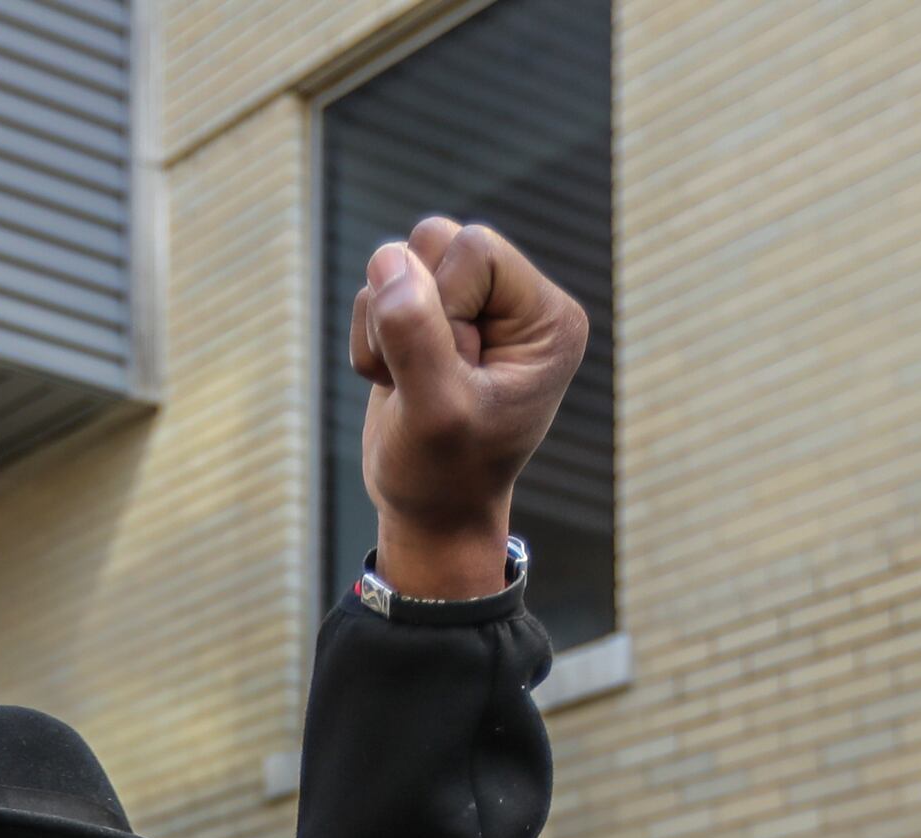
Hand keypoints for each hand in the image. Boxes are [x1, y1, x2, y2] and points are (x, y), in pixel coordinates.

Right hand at [349, 216, 588, 598]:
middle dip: (408, 310)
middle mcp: (519, 301)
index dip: (442, 306)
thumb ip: (415, 336)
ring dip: (383, 325)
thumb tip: (388, 259)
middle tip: (426, 379)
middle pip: (436, 238)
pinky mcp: (435, 315)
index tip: (451, 373)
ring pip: (400, 258)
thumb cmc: (443, 475)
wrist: (430, 514)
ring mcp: (474, 305)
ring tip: (410, 384)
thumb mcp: (434, 413)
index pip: (475, 250)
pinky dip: (372, 338)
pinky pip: (380, 285)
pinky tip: (398, 383)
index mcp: (548, 318)